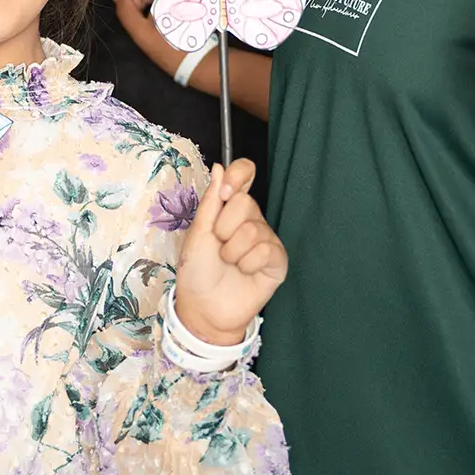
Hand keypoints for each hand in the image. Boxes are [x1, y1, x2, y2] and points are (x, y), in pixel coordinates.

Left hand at [173, 160, 286, 343]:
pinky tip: (244, 272)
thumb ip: (210, 201)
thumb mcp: (198, 233)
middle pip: (246, 203)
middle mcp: (251, 220)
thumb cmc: (197, 271)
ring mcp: (266, 240)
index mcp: (230, 208)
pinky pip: (267, 250)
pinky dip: (248, 263)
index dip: (239, 175)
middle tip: (219, 246)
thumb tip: (220, 167)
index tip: (225, 193)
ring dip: (233, 251)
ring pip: (254, 230)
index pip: (245, 173)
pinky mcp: (277, 261)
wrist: (204, 307)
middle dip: (224, 228)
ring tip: (229, 263)